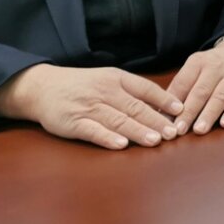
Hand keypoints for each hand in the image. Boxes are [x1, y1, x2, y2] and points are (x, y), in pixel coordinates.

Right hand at [0, 64, 183, 149]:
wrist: (42, 87)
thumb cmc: (82, 86)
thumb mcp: (108, 80)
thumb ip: (132, 92)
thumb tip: (164, 106)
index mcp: (116, 78)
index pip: (144, 88)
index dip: (163, 99)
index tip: (180, 111)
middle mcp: (104, 91)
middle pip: (135, 107)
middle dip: (156, 121)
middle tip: (174, 133)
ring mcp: (88, 107)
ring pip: (118, 120)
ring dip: (138, 131)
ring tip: (155, 140)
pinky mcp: (73, 122)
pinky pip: (93, 131)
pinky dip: (108, 138)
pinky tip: (121, 145)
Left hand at [167, 39, 223, 134]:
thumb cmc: (210, 66)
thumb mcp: (193, 68)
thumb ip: (179, 88)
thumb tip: (160, 112)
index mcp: (197, 62)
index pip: (183, 82)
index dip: (173, 101)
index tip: (164, 119)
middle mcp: (215, 68)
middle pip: (201, 91)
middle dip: (189, 112)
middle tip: (179, 129)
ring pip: (220, 97)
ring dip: (209, 114)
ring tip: (199, 130)